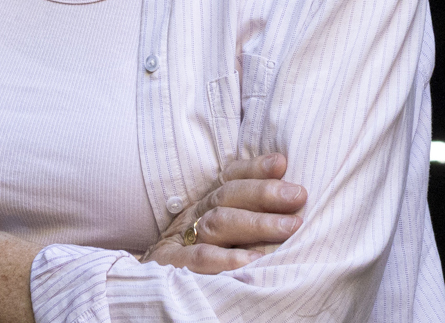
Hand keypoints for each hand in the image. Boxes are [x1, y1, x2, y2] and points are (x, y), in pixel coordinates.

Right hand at [139, 153, 306, 273]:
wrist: (146, 280)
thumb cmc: (196, 255)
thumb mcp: (217, 229)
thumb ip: (243, 212)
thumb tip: (285, 189)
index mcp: (205, 204)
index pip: (229, 178)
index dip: (254, 168)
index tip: (282, 164)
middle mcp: (194, 216)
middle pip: (227, 197)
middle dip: (265, 193)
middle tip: (298, 196)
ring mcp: (182, 240)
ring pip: (218, 224)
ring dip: (256, 223)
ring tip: (289, 228)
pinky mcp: (172, 265)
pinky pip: (199, 259)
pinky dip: (226, 258)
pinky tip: (253, 262)